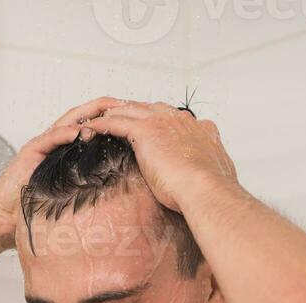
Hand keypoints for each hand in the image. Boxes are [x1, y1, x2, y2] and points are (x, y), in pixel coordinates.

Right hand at [0, 96, 127, 249]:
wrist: (0, 221)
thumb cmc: (28, 213)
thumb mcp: (65, 199)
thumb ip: (82, 192)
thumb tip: (111, 200)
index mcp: (62, 153)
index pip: (88, 129)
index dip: (109, 121)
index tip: (131, 118)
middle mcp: (51, 144)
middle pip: (81, 118)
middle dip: (104, 108)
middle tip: (127, 102)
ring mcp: (40, 147)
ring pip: (67, 122)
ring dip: (88, 114)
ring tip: (110, 108)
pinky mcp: (29, 153)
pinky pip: (50, 138)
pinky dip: (66, 132)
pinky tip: (82, 130)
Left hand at [81, 99, 238, 213]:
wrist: (206, 190)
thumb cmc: (210, 192)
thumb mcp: (215, 177)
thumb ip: (210, 171)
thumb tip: (213, 181)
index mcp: (201, 129)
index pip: (175, 120)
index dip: (160, 122)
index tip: (151, 128)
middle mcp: (182, 120)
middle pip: (151, 109)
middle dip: (134, 112)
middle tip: (118, 117)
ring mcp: (163, 122)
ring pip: (131, 110)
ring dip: (114, 113)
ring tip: (98, 119)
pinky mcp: (145, 131)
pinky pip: (117, 122)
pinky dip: (103, 124)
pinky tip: (90, 128)